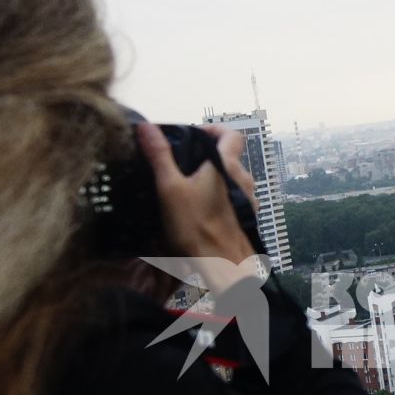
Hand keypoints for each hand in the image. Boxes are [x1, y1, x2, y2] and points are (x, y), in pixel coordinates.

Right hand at [137, 123, 260, 289]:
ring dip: (213, 178)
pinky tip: (200, 210)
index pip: (231, 134)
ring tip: (189, 188)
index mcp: (227, 166)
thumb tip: (146, 127)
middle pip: (229, 156)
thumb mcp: (169, 189)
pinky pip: (233, 198)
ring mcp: (248, 200)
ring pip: (231, 178)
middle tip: (184, 163)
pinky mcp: (245, 217)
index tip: (195, 135)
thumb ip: (159, 156)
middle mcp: (243, 180)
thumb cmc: (198, 228)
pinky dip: (219, 197)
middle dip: (208, 156)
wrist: (224, 267)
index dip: (214, 129)